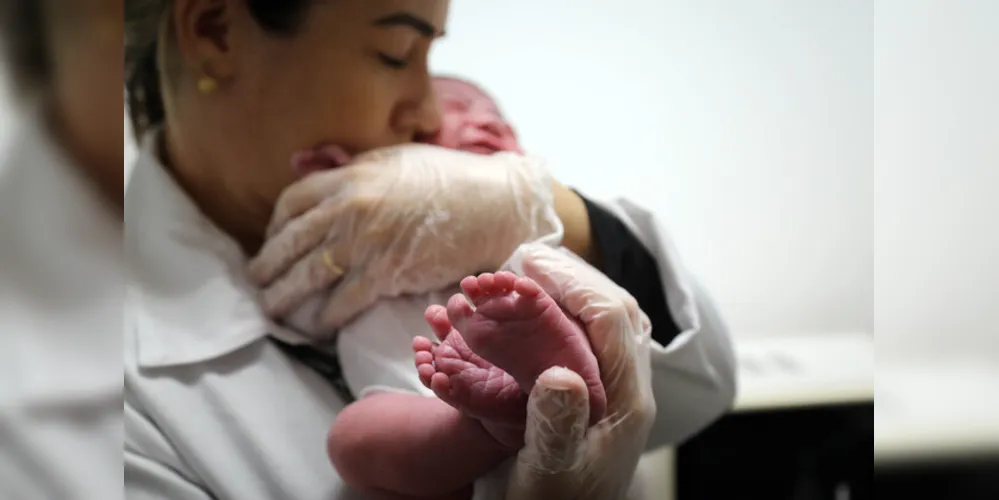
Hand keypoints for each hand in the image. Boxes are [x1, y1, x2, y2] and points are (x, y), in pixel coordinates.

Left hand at [247, 144, 561, 329]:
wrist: (493, 203)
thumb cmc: (449, 178)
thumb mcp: (393, 159)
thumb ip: (353, 167)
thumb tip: (316, 169)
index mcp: (349, 176)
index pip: (292, 203)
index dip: (275, 226)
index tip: (272, 240)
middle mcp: (349, 208)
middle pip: (290, 243)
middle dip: (268, 266)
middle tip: (258, 282)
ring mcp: (365, 243)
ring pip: (307, 277)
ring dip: (284, 298)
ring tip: (273, 309)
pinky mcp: (386, 273)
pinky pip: (341, 302)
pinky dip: (324, 318)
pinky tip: (316, 327)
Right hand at [501, 243, 656, 499]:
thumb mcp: (551, 472)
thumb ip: (557, 425)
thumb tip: (560, 373)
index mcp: (627, 402)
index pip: (612, 321)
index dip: (573, 283)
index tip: (530, 262)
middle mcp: (630, 390)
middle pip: (618, 312)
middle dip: (576, 276)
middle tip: (530, 257)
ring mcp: (619, 392)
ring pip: (608, 324)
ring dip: (576, 291)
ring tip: (534, 273)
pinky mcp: (602, 397)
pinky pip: (594, 341)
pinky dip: (569, 314)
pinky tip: (541, 309)